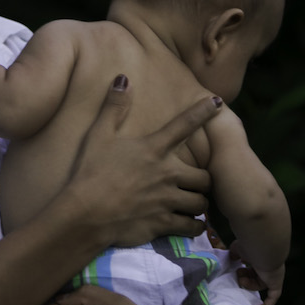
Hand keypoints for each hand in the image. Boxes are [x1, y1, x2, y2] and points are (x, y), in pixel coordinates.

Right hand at [68, 78, 217, 246]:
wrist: (85, 214)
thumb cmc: (90, 172)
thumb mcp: (99, 135)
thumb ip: (113, 107)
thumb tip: (123, 78)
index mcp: (154, 149)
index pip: (184, 125)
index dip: (203, 111)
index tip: (218, 103)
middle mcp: (167, 173)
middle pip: (204, 176)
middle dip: (203, 179)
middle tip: (195, 181)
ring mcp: (167, 200)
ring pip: (201, 202)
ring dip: (199, 202)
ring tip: (193, 203)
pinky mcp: (164, 223)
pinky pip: (192, 226)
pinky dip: (195, 226)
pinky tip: (192, 224)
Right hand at [230, 242, 284, 304]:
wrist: (262, 247)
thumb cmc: (249, 245)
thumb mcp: (237, 249)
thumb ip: (234, 254)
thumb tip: (232, 258)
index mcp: (259, 257)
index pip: (252, 267)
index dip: (244, 271)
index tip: (236, 270)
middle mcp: (267, 266)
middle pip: (255, 277)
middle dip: (244, 277)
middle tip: (238, 275)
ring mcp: (272, 275)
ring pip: (259, 285)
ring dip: (249, 285)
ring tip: (241, 280)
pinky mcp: (276, 283)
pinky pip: (273, 297)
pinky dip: (266, 304)